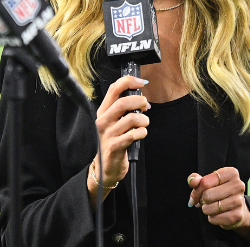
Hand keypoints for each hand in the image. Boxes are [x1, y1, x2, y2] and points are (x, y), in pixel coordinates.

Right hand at [88, 76, 148, 204]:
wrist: (106, 167)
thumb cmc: (113, 141)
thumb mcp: (114, 122)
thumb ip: (122, 109)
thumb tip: (140, 96)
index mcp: (103, 111)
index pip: (113, 89)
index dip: (128, 81)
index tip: (141, 82)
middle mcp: (103, 121)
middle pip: (123, 102)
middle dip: (140, 101)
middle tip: (146, 106)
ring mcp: (108, 134)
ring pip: (131, 118)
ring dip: (144, 120)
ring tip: (144, 124)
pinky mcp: (115, 146)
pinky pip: (134, 134)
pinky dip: (142, 132)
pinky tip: (141, 134)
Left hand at [187, 168, 249, 234]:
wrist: (238, 208)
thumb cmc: (219, 191)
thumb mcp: (208, 181)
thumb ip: (196, 179)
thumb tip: (193, 182)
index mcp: (231, 173)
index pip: (205, 182)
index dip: (196, 190)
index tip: (196, 194)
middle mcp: (238, 185)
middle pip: (207, 195)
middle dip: (201, 200)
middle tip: (204, 201)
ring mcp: (239, 201)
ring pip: (209, 208)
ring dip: (206, 209)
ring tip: (211, 207)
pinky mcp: (237, 215)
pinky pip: (214, 219)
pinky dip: (211, 218)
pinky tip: (217, 214)